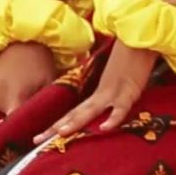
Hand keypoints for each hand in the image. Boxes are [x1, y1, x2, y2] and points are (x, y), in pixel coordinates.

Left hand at [36, 44, 158, 143]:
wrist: (138, 35)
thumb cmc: (133, 53)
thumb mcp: (120, 75)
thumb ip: (113, 88)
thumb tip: (108, 102)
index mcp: (100, 90)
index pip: (75, 111)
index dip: (60, 123)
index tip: (42, 135)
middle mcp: (102, 92)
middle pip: (76, 113)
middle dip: (56, 128)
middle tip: (37, 140)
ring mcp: (114, 91)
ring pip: (91, 110)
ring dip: (75, 122)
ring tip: (61, 134)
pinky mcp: (129, 91)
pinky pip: (120, 108)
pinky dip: (113, 118)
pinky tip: (104, 128)